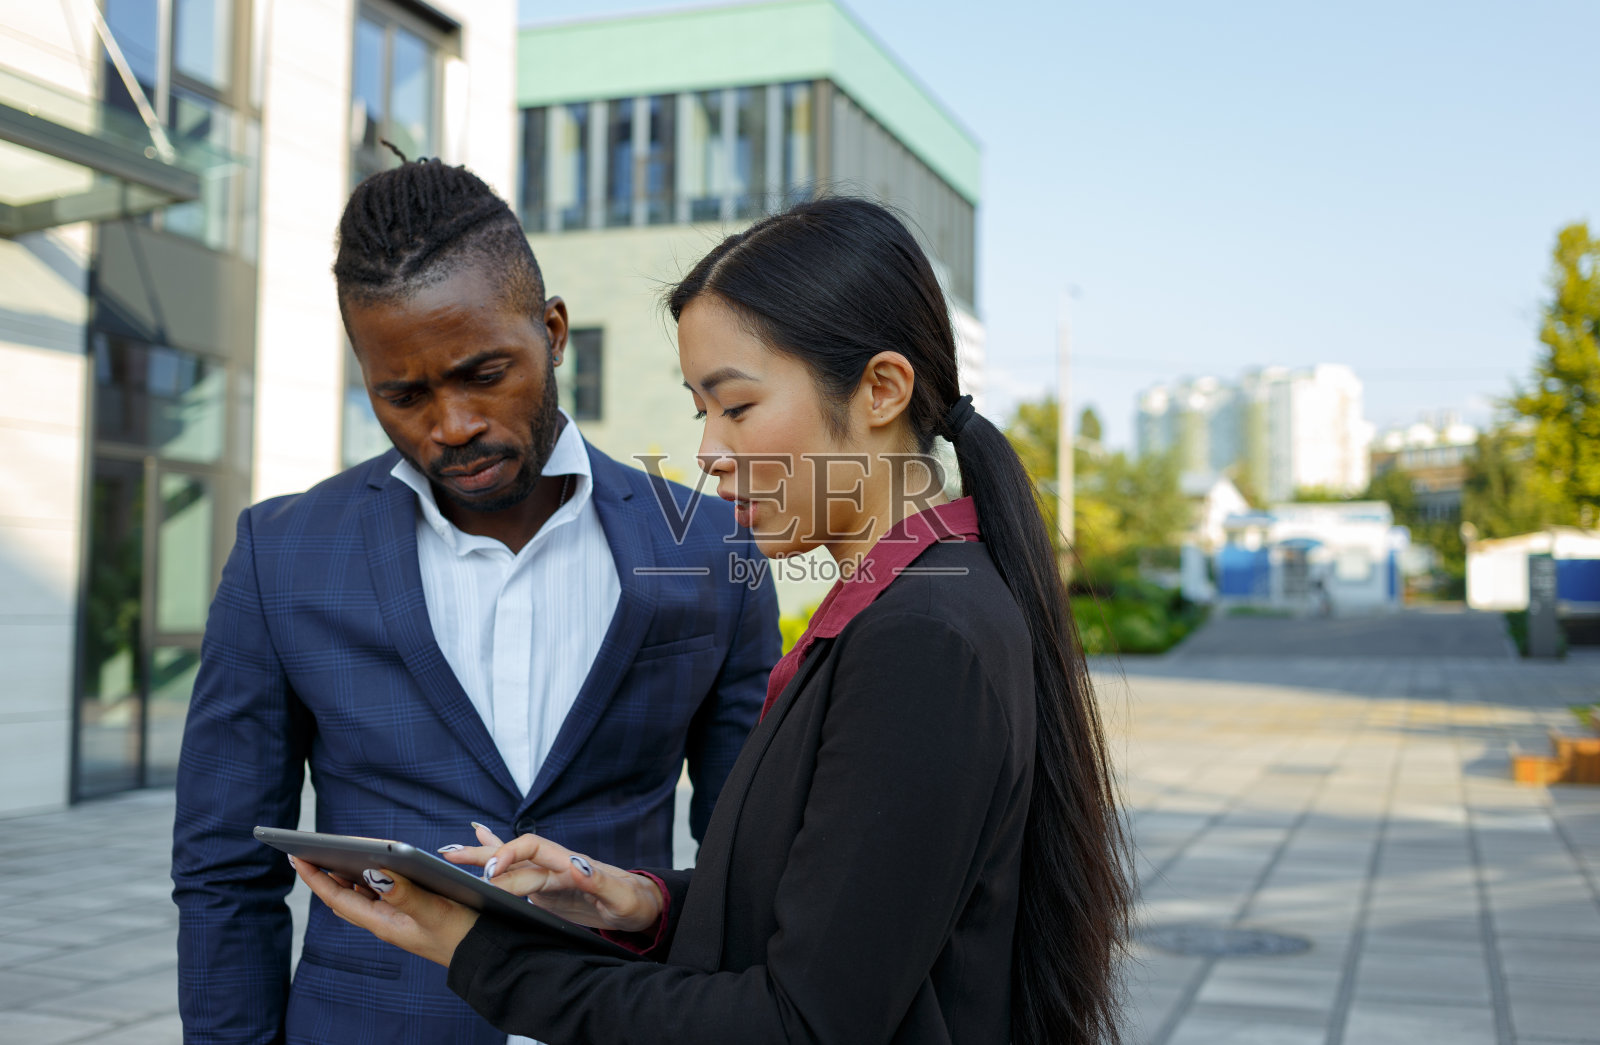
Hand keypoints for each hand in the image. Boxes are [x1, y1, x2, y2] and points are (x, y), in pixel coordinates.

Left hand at [290, 855, 478, 966]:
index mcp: (383, 922)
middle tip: (309, 851)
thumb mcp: (434, 912)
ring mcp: (396, 918)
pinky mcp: (410, 913)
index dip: (315, 877)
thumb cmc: (462, 934)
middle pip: (344, 896)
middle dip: (324, 874)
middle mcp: (385, 921)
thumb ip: (405, 894)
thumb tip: (374, 872)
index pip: (337, 898)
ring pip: (360, 896)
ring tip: (332, 854)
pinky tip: (372, 867)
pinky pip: (380, 894)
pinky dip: (370, 878)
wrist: (484, 954)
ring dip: (345, 875)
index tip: (295, 855)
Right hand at [438, 825, 661, 933]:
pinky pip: (518, 873)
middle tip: (448, 858)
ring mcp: (550, 876)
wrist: (641, 904)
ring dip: (481, 857)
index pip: (532, 849)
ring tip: (449, 852)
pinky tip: (480, 846)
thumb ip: (599, 882)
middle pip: (513, 855)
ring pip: (510, 863)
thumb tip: (576, 866)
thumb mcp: (621, 897)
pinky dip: (499, 858)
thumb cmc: (634, 901)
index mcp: (569, 863)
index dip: (509, 856)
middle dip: (482, 856)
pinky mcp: (547, 889)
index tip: (490, 873)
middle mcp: (556, 865)